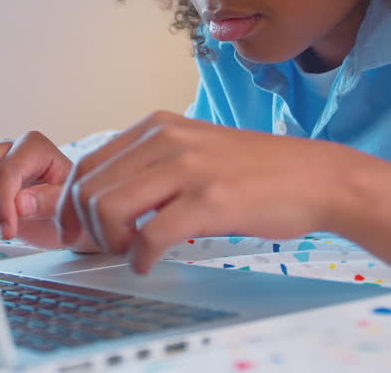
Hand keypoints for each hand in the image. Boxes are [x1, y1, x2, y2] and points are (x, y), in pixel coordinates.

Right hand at [0, 130, 98, 249]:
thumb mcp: (72, 209)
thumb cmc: (73, 210)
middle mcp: (10, 149)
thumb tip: (19, 203)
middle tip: (2, 223)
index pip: (6, 170)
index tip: (7, 229)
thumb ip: (49, 202)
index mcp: (35, 147)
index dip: (2, 203)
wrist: (69, 221)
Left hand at [55, 111, 353, 272]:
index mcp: (157, 127)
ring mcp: (188, 167)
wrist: (317, 177)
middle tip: (108, 248)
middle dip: (87, 228)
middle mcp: (166, 139)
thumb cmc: (257, 172)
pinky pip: (150, 236)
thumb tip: (104, 199)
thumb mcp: (194, 150)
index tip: (79, 231)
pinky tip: (150, 263)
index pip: (86, 165)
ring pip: (108, 209)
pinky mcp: (210, 200)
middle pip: (88, 189)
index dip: (72, 205)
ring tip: (130, 253)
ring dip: (110, 242)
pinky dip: (140, 258)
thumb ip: (151, 165)